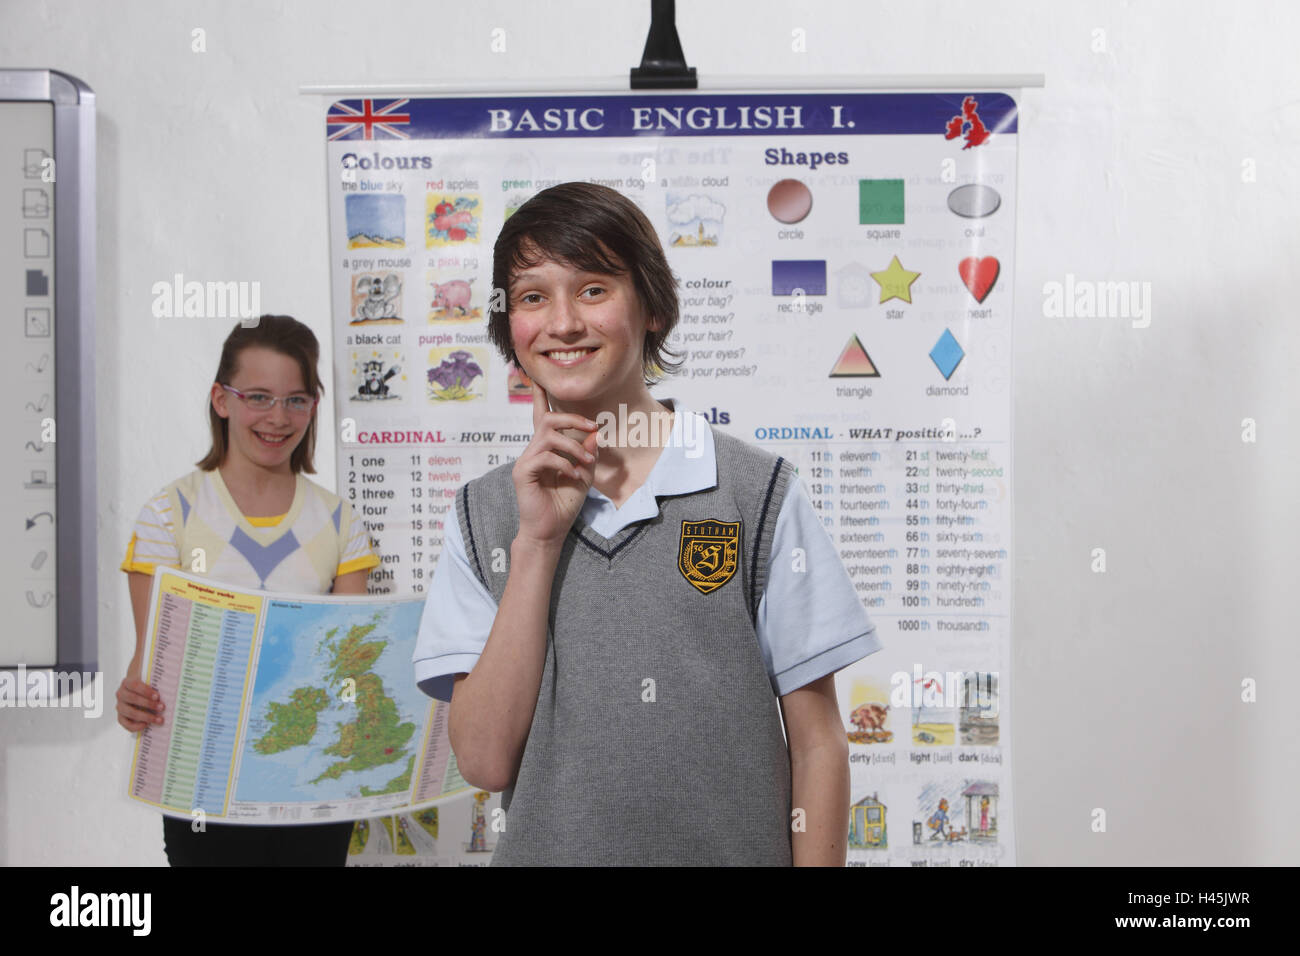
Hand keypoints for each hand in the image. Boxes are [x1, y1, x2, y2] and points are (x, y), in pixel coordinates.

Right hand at [116, 658, 163, 732]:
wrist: (138, 685)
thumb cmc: (149, 679)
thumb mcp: (153, 673)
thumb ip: (159, 669)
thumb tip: (175, 659)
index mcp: (128, 681)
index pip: (134, 685)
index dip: (145, 691)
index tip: (158, 695)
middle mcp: (121, 692)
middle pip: (131, 699)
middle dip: (148, 705)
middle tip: (163, 707)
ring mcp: (120, 704)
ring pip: (128, 712)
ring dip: (144, 716)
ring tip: (159, 719)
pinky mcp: (121, 715)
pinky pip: (123, 722)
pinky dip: (133, 726)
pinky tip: (145, 726)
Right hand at [512, 381, 598, 545]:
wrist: (550, 532)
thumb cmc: (563, 505)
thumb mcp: (583, 477)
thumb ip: (588, 456)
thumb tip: (595, 435)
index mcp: (546, 449)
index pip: (542, 417)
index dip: (541, 397)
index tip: (539, 378)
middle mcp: (534, 450)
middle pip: (548, 419)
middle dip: (573, 419)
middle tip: (593, 428)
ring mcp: (526, 461)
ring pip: (548, 435)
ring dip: (573, 447)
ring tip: (586, 463)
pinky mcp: (523, 473)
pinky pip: (545, 457)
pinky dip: (565, 465)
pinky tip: (574, 477)